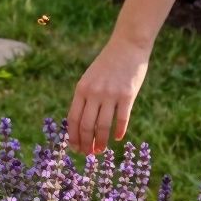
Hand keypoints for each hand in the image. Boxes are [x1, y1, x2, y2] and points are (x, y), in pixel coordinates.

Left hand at [67, 35, 150, 154]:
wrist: (127, 46)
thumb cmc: (108, 65)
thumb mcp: (89, 78)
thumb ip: (85, 98)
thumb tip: (80, 124)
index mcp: (81, 89)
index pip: (73, 119)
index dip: (73, 137)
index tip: (75, 148)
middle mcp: (94, 93)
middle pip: (86, 126)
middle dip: (86, 143)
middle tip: (88, 154)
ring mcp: (111, 94)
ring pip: (103, 126)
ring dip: (101, 142)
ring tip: (101, 150)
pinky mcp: (128, 95)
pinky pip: (122, 119)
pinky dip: (118, 131)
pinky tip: (117, 138)